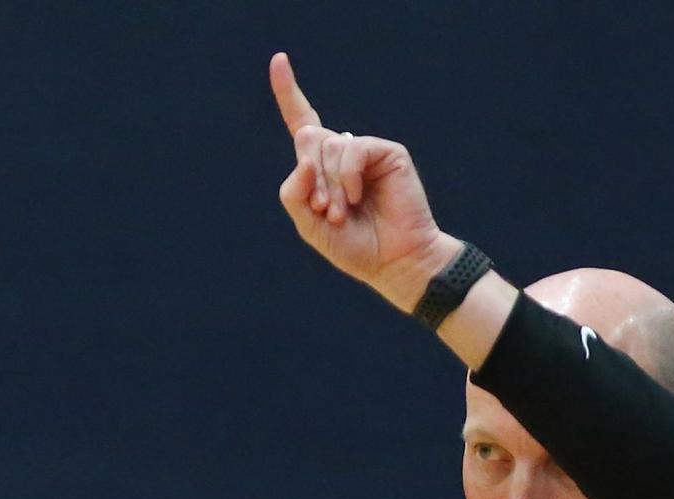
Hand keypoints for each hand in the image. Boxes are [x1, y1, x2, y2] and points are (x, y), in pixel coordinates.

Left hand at [270, 52, 461, 311]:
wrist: (394, 262)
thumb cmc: (355, 248)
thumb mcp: (310, 226)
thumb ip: (294, 194)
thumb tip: (304, 157)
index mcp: (323, 170)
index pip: (303, 125)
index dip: (288, 94)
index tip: (279, 61)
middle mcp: (343, 155)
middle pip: (307, 138)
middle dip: (311, 176)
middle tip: (327, 211)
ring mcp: (366, 152)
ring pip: (328, 147)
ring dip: (330, 186)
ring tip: (344, 213)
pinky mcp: (387, 152)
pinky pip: (352, 148)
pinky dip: (348, 176)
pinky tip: (358, 197)